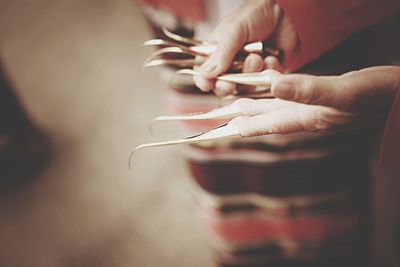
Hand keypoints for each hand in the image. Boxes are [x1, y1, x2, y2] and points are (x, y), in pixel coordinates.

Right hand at [194, 0, 296, 95]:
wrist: (287, 11)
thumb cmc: (256, 14)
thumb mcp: (234, 31)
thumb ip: (221, 53)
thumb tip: (205, 74)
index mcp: (217, 51)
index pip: (205, 72)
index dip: (204, 81)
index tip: (207, 85)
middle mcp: (231, 63)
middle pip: (223, 85)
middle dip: (227, 85)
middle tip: (230, 84)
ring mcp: (249, 69)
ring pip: (244, 86)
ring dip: (250, 74)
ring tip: (257, 57)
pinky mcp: (266, 73)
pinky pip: (265, 82)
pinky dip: (268, 71)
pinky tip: (271, 57)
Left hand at [229, 66, 399, 135]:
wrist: (399, 97)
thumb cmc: (377, 97)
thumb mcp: (342, 92)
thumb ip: (308, 91)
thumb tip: (274, 85)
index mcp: (308, 117)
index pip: (270, 124)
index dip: (248, 125)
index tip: (227, 127)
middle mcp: (308, 115)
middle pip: (270, 117)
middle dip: (248, 116)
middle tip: (227, 114)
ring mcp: (316, 108)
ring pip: (280, 107)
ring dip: (260, 106)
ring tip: (242, 103)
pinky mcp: (324, 97)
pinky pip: (294, 96)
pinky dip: (279, 92)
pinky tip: (275, 88)